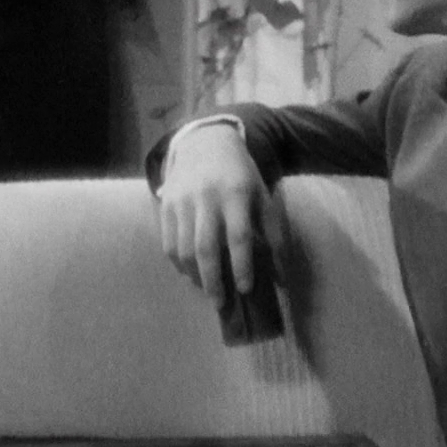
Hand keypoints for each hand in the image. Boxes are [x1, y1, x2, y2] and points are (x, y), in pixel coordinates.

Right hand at [157, 123, 283, 302]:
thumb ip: (273, 233)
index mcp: (235, 193)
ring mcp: (182, 201)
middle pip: (205, 247)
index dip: (242, 265)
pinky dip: (179, 264)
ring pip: (184, 249)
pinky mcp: (165, 205)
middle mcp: (206, 197)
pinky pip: (169, 243)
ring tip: (207, 289)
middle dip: (213, 280)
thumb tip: (280, 276)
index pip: (238, 236)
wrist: (204, 143)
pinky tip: (190, 273)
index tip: (246, 289)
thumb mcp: (261, 195)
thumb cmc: (239, 174)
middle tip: (221, 303)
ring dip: (195, 276)